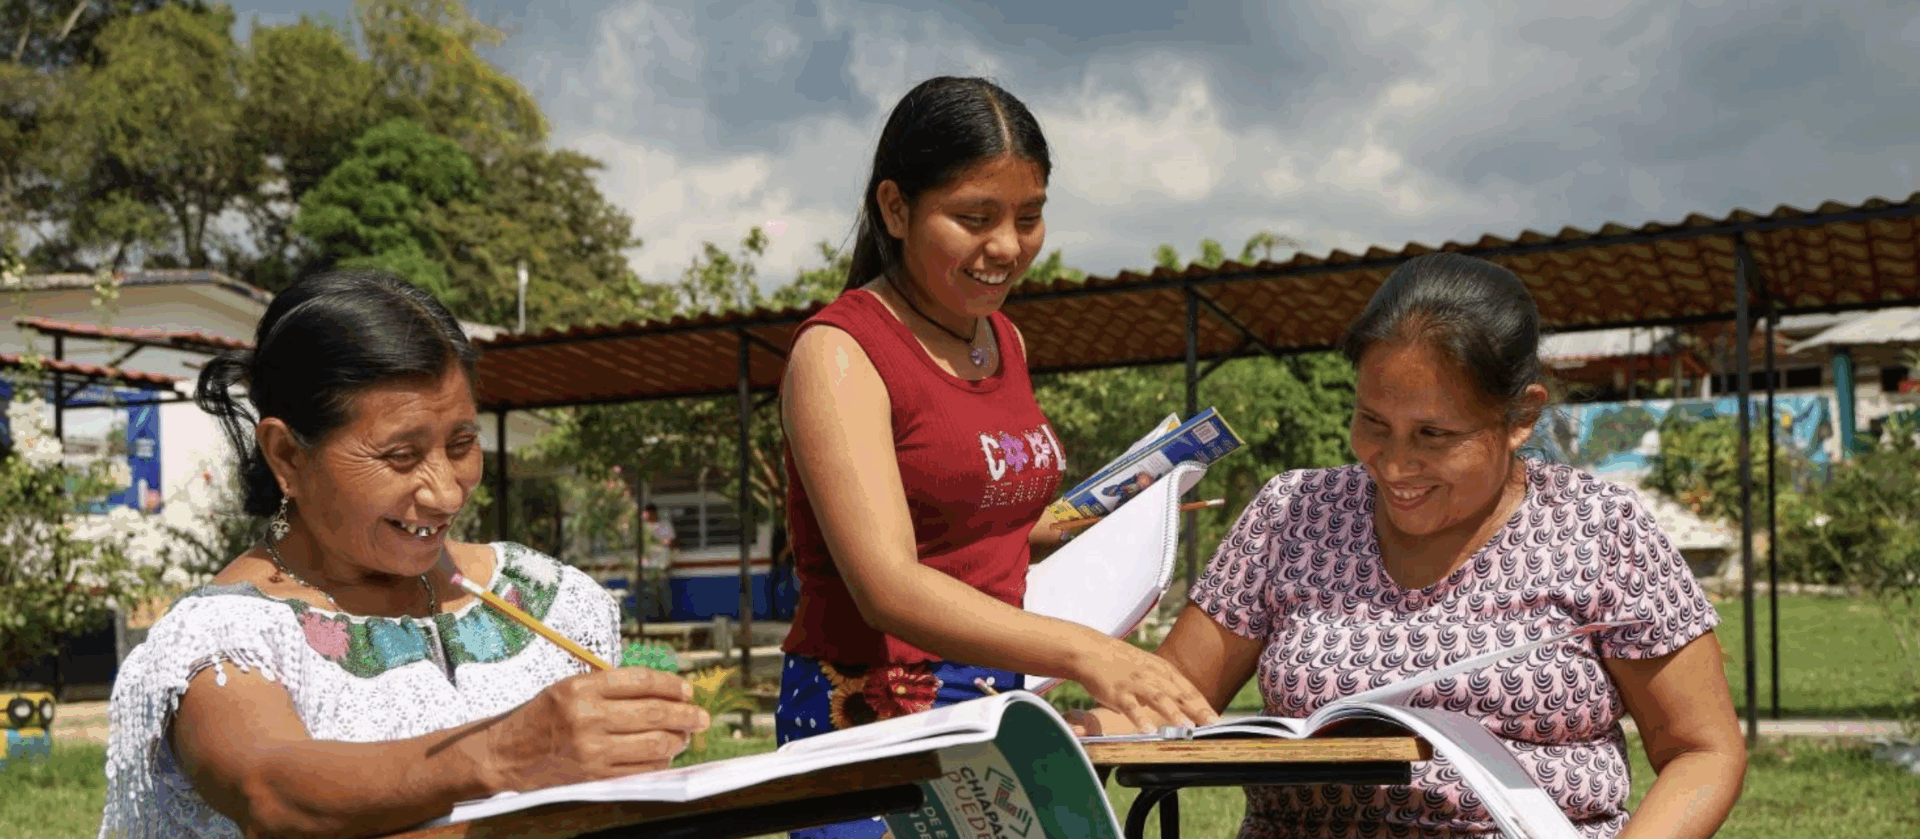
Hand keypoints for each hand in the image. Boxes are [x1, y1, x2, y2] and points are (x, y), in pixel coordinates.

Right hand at [478, 667, 709, 791]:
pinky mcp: (593, 776)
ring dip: (677, 740)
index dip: (672, 685)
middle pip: (654, 713)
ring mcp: (591, 749)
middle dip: (686, 715)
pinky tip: (665, 755)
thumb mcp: (569, 687)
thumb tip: (663, 692)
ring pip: (654, 743)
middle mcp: (587, 717)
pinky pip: (641, 769)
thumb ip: (610, 687)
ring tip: (684, 736)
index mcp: (582, 688)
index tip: (687, 691)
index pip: (642, 681)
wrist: (505, 755)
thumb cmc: (541, 717)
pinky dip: (660, 762)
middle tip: (702, 717)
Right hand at [1072, 638, 1217, 734]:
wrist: (1090, 650)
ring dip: (1173, 713)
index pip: (1188, 688)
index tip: (1217, 718)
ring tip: (1186, 728)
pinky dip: (1139, 718)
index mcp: (1161, 669)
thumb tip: (1181, 703)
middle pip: (1179, 693)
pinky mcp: (1116, 692)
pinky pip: (1130, 706)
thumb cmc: (1120, 662)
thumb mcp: (1148, 667)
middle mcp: (1152, 675)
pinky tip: (1148, 730)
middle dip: (1197, 709)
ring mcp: (1134, 683)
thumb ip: (1164, 684)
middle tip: (1213, 724)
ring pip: (1158, 698)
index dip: (1203, 703)